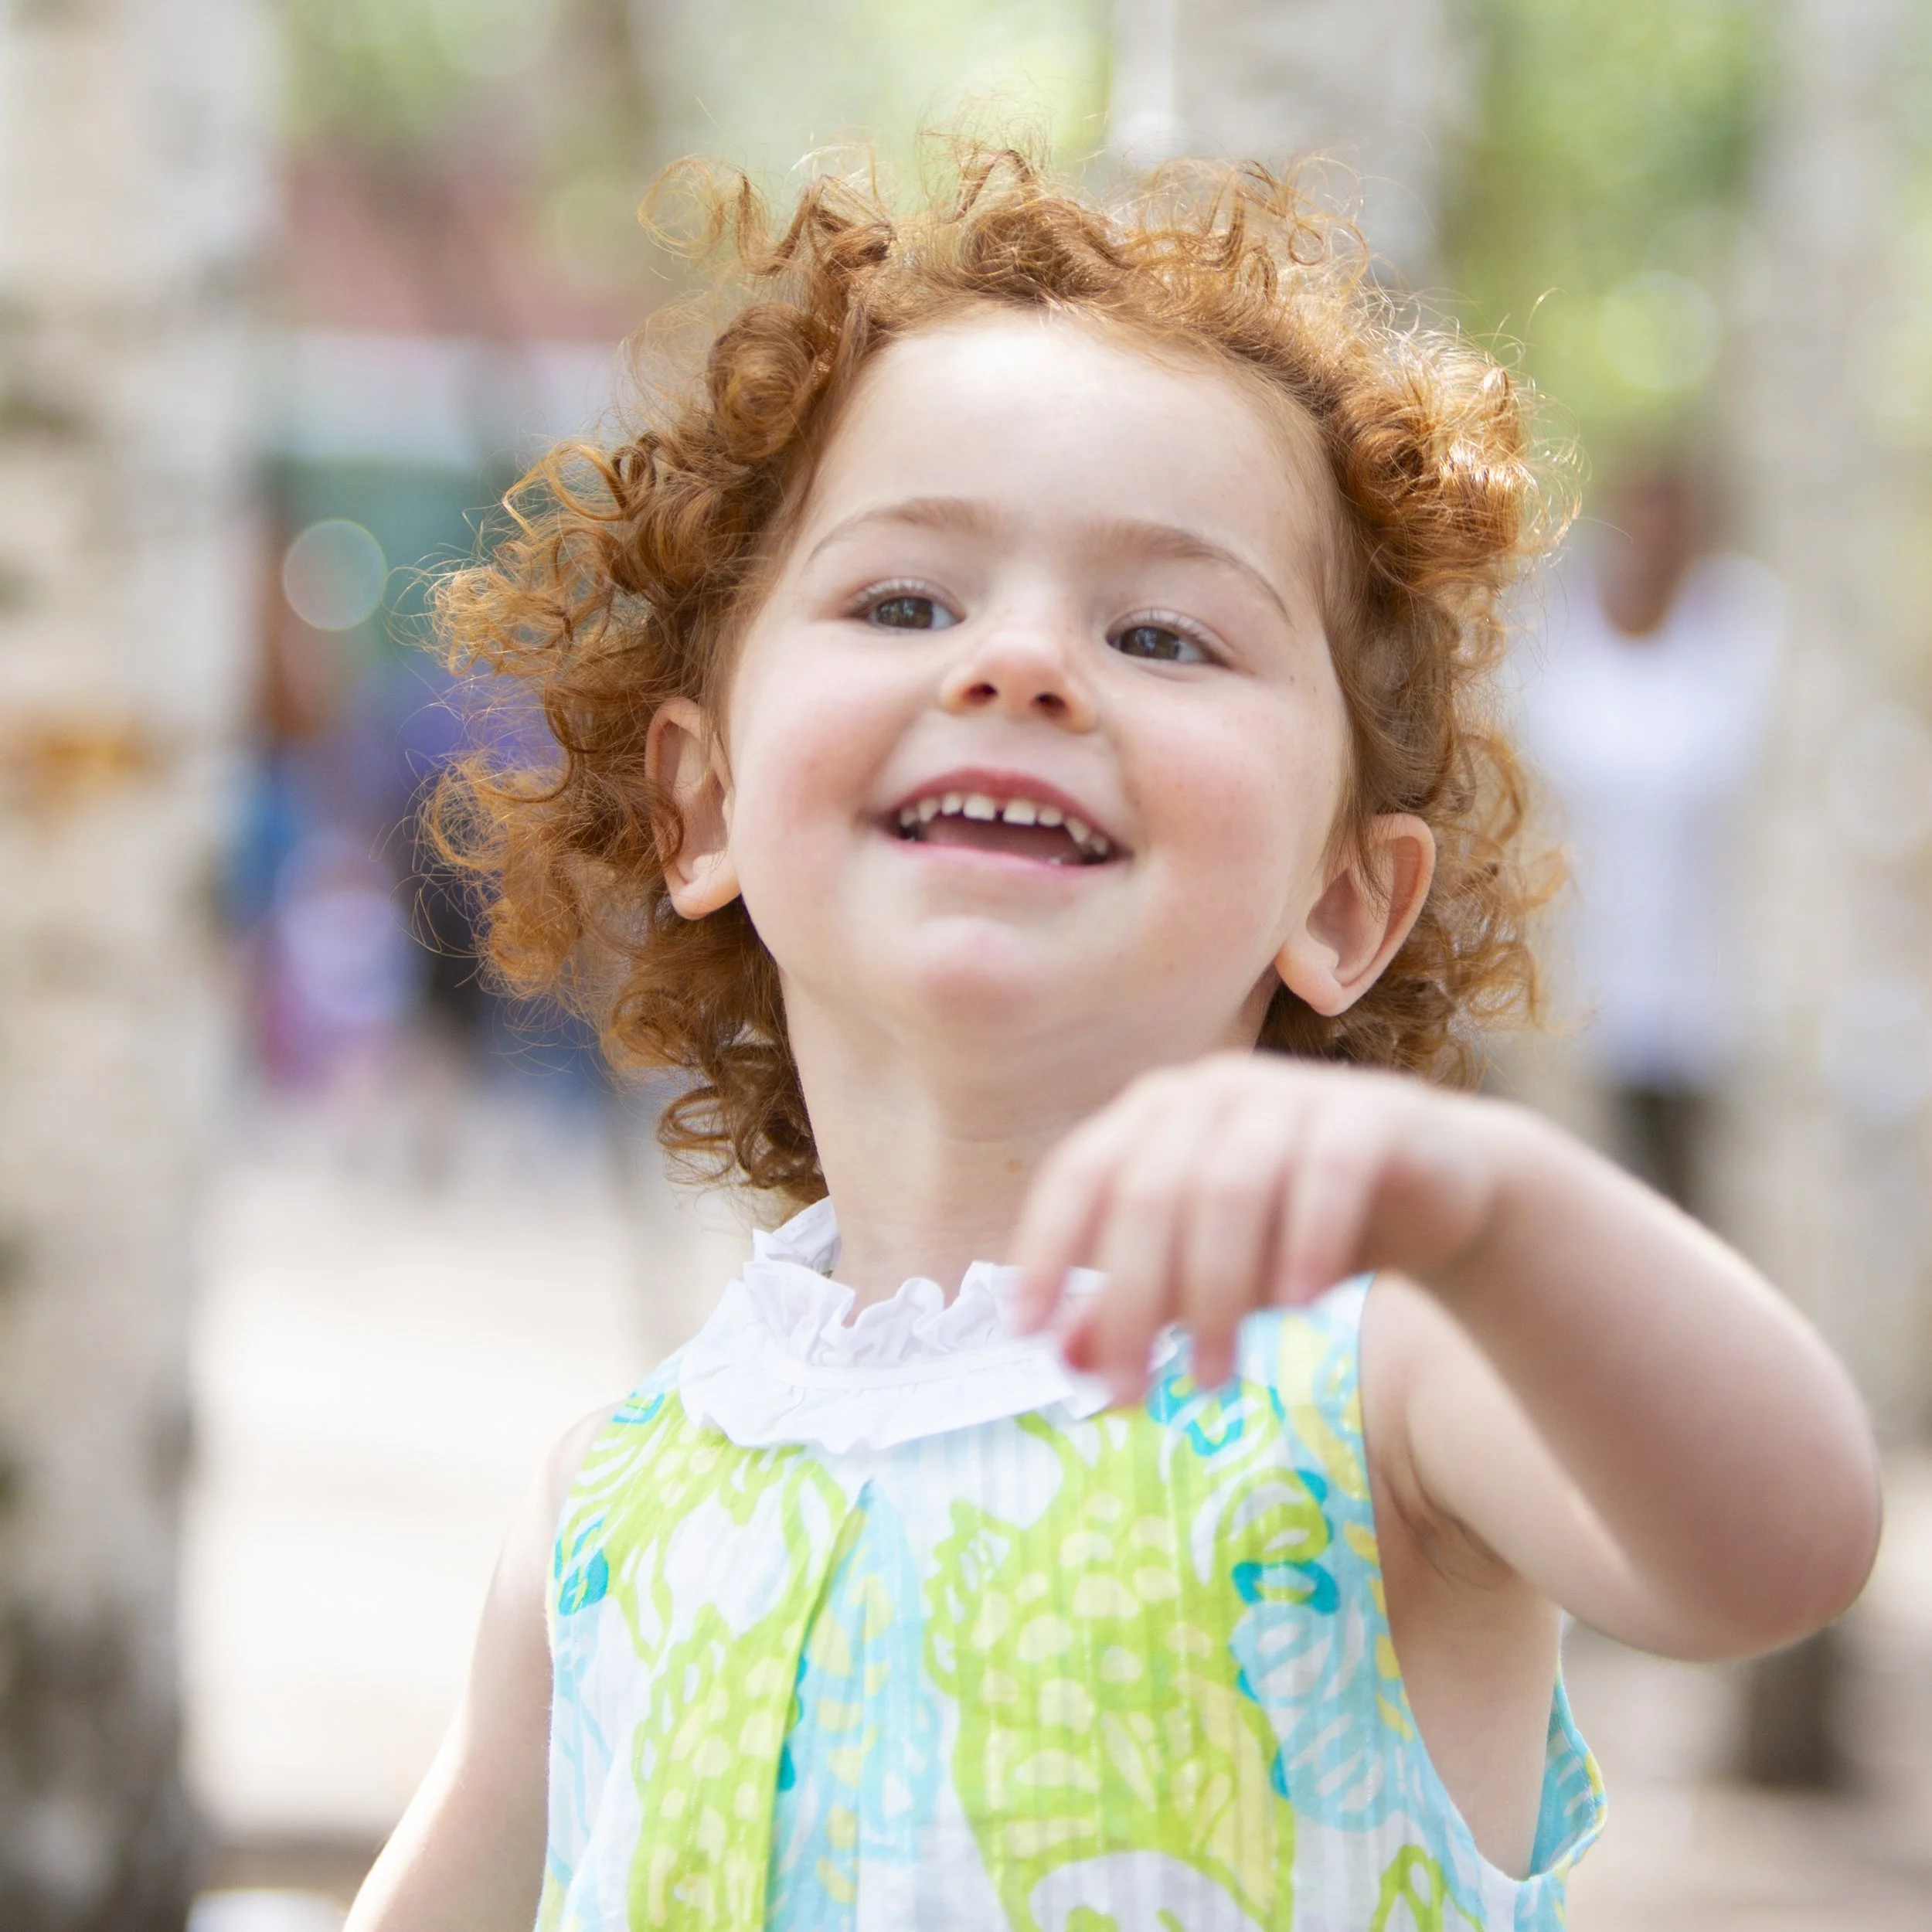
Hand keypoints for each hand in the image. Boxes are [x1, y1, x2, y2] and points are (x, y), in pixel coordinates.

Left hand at [1012, 1053, 1504, 1398]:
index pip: (1079, 1174)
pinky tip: (1297, 1306)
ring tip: (1210, 1379)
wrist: (1432, 1188)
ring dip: (1215, 1292)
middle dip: (1131, 1301)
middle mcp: (1212, 1090)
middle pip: (1150, 1193)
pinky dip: (1306, 1238)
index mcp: (1153, 1114)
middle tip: (1129, 1394)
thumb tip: (1064, 1358)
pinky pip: (1328, 1170)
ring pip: (1231, 1188)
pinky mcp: (1369, 1114)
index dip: (1047, 1249)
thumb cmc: (1290, 1228)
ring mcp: (1291, 1094)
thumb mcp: (1203, 1275)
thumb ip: (1135, 1305)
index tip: (1026, 1332)